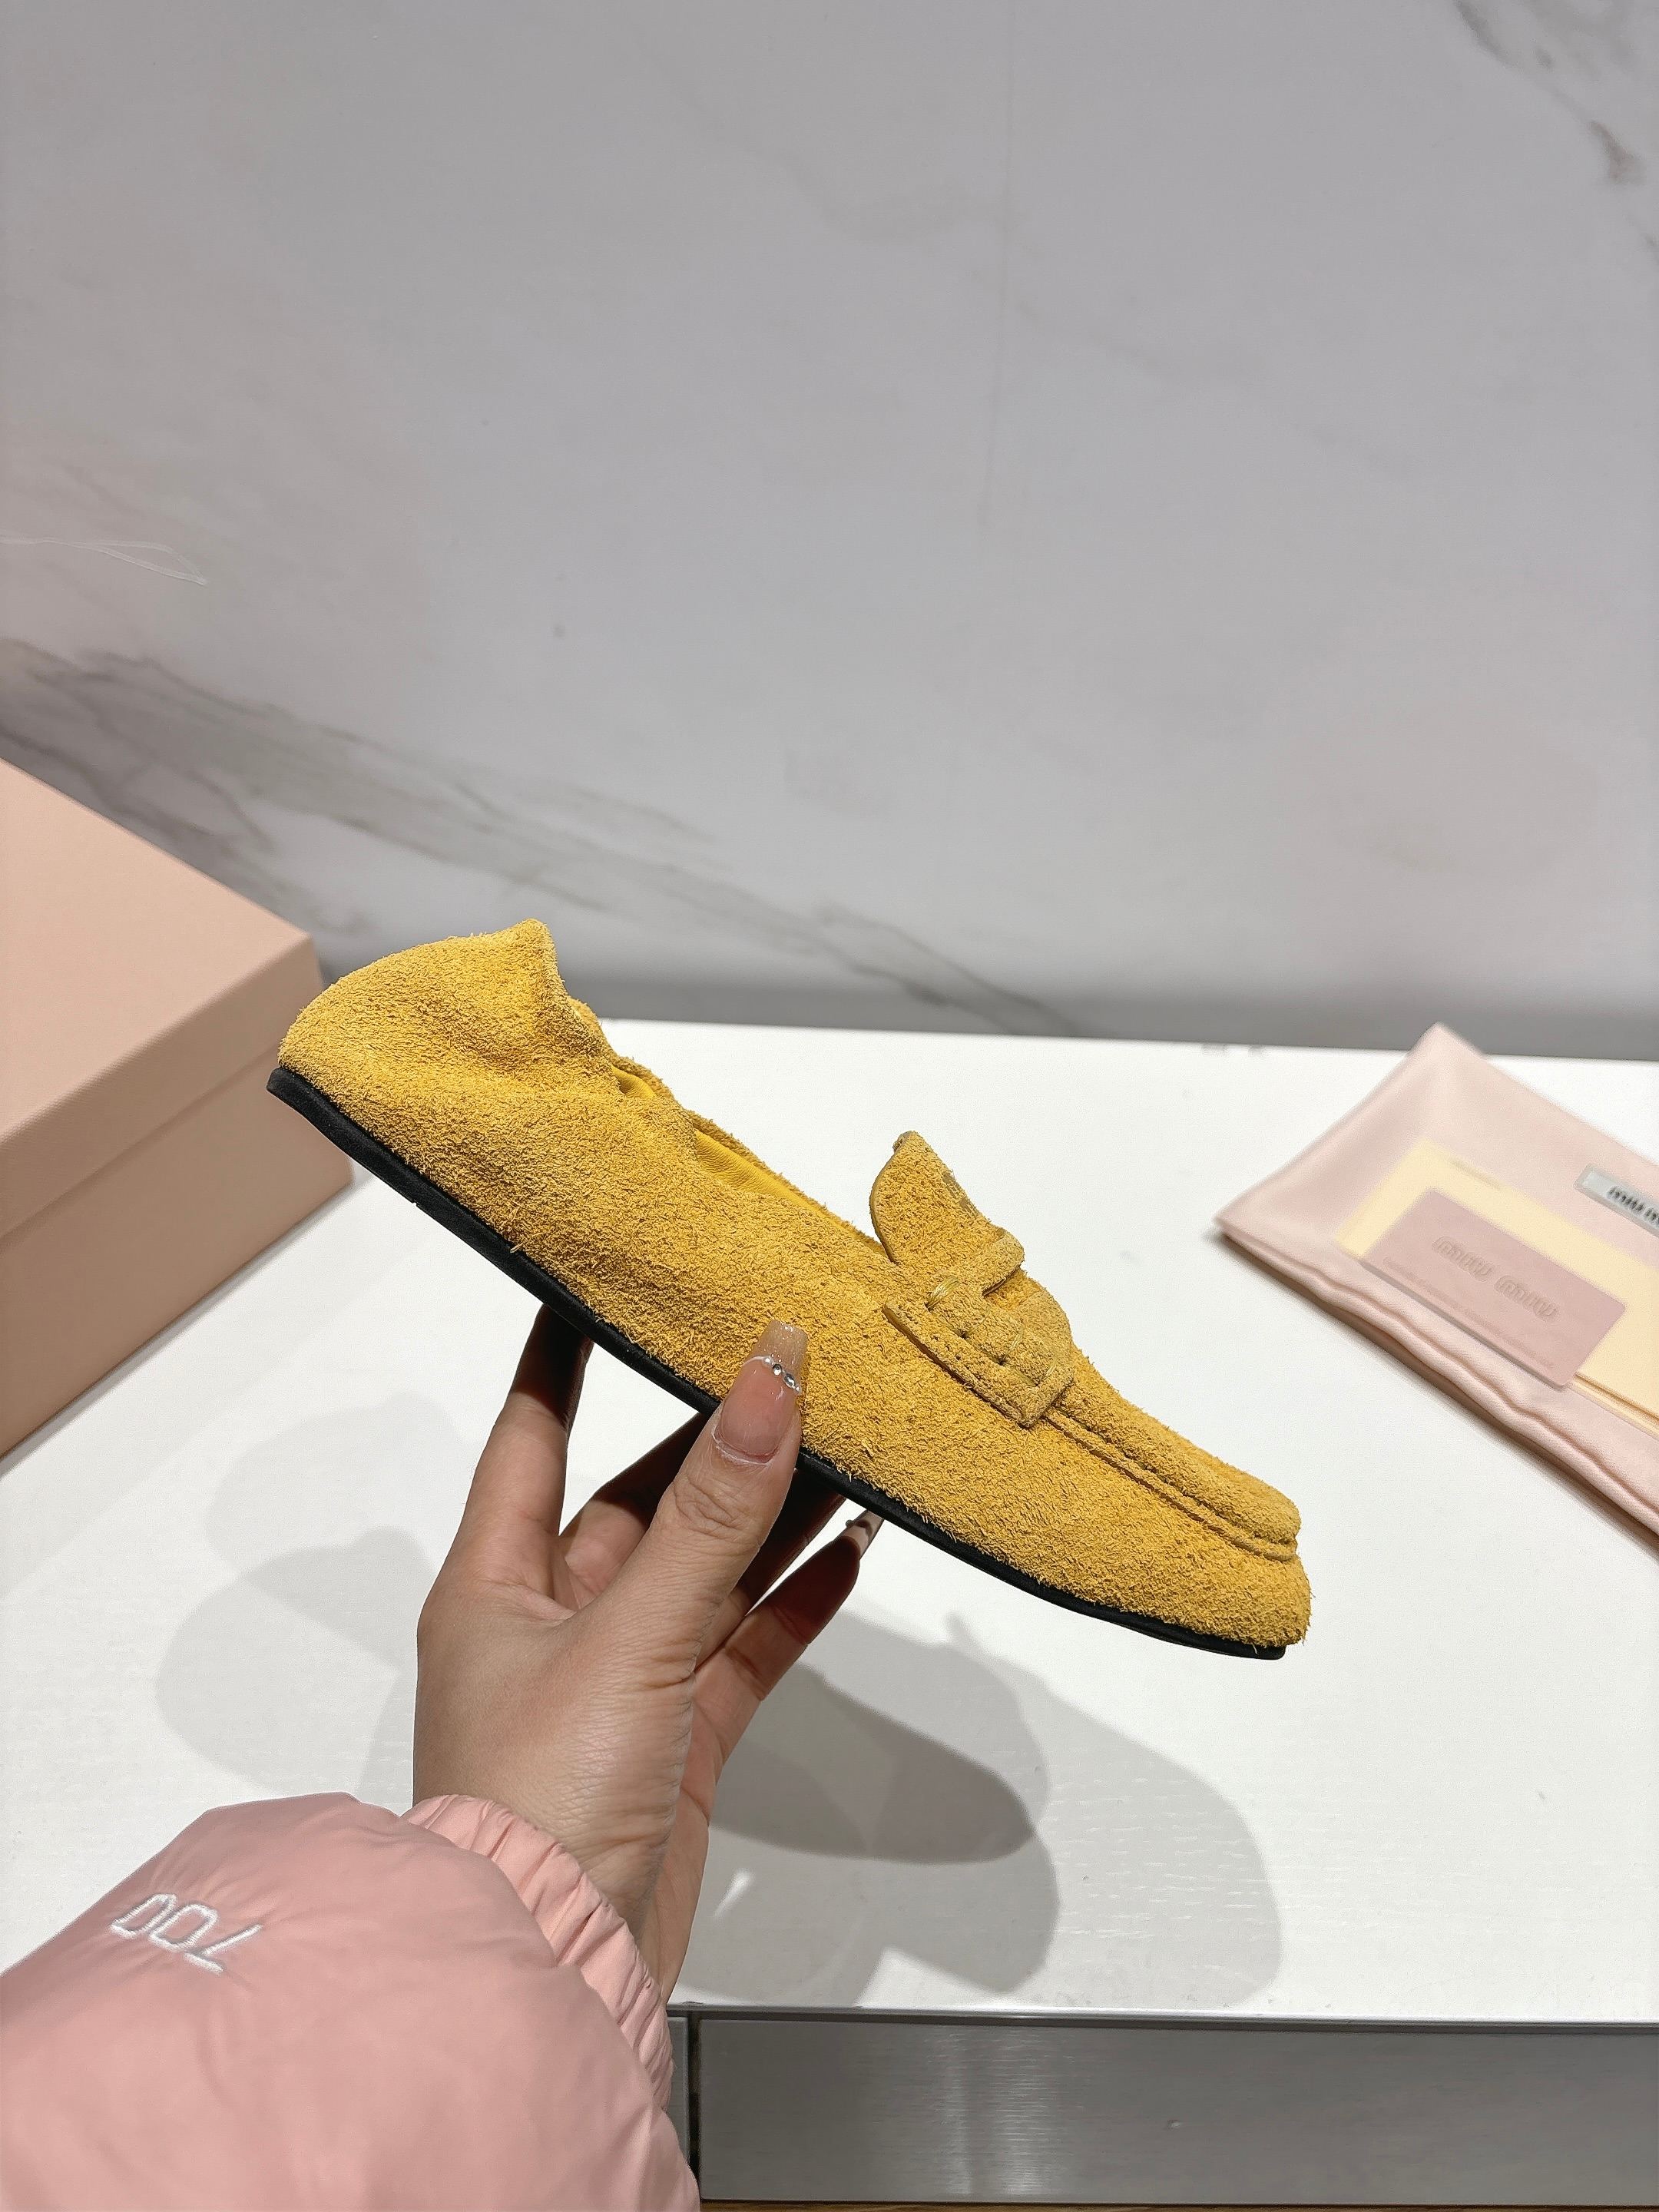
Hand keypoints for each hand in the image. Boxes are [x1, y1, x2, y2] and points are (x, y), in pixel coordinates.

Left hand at [412, 1309, 876, 1991]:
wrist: (552, 1971)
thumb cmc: (535, 1806)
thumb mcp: (628, 1636)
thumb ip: (711, 1514)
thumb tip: (766, 1382)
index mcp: (494, 1582)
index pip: (531, 1432)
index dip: (564, 1353)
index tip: (600, 1278)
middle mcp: (551, 1621)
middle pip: (642, 1498)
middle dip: (712, 1438)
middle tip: (782, 1364)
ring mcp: (618, 1681)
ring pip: (707, 1568)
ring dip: (771, 1514)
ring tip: (845, 1444)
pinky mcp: (676, 1739)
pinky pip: (743, 1644)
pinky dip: (795, 1600)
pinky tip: (852, 1551)